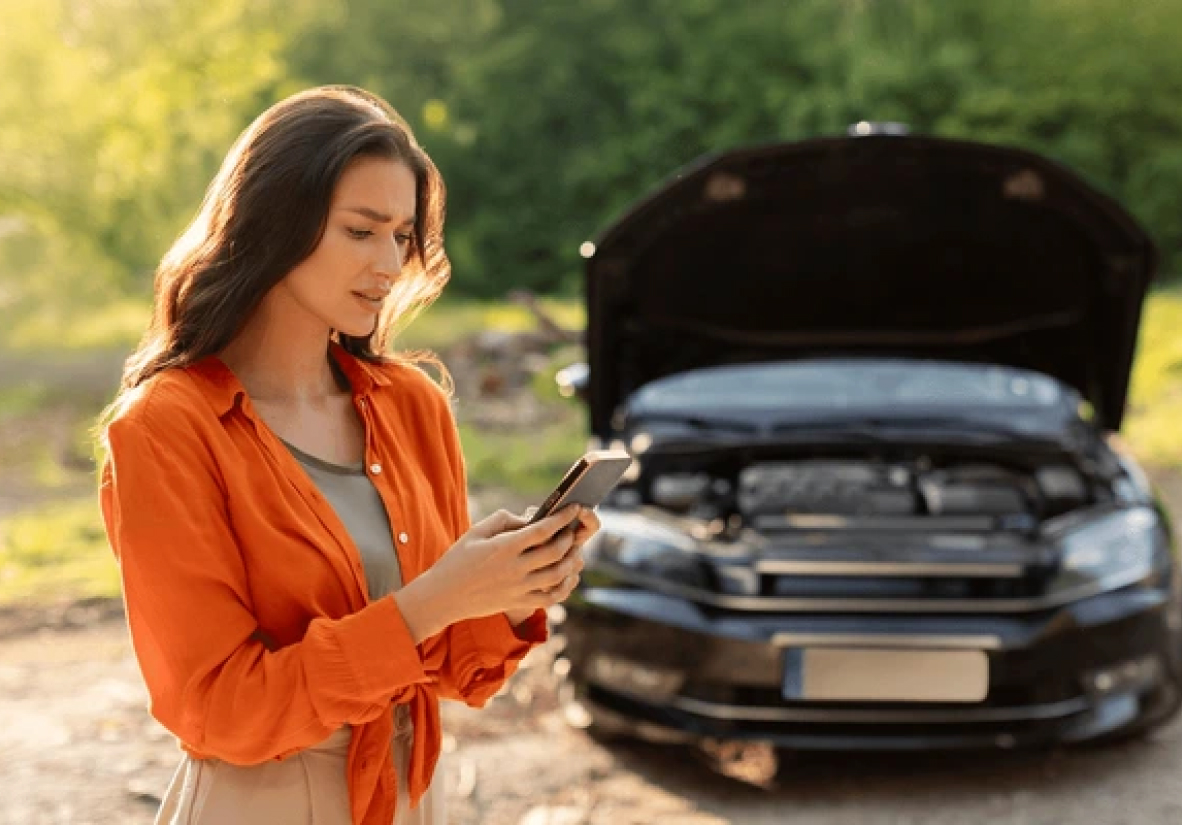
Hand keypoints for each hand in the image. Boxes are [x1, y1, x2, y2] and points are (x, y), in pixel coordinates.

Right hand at [422, 505, 589, 625]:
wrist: (443, 597)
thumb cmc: (457, 560)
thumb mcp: (476, 532)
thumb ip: (504, 519)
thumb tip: (530, 517)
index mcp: (504, 547)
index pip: (542, 530)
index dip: (562, 518)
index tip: (574, 508)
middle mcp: (514, 568)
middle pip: (555, 552)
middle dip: (569, 538)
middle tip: (572, 531)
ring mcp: (518, 588)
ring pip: (557, 576)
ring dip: (571, 562)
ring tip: (574, 552)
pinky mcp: (518, 603)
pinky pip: (550, 598)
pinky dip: (564, 587)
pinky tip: (567, 577)